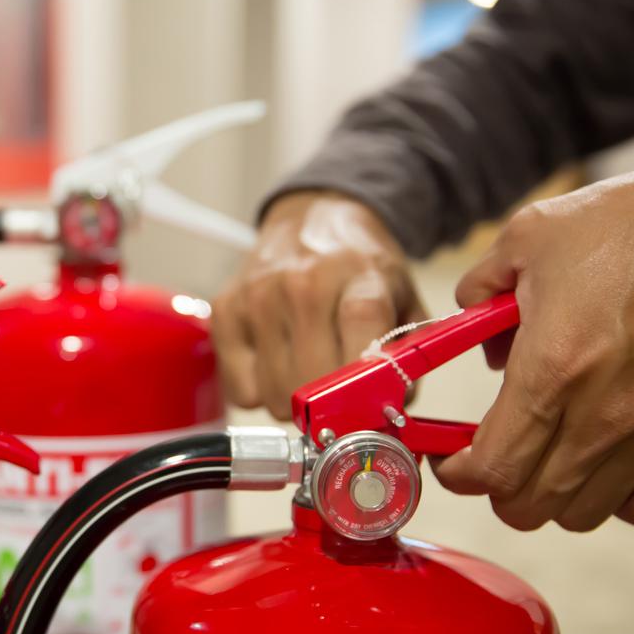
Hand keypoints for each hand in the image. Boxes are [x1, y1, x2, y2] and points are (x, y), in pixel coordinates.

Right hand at [212, 192, 422, 418]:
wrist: (311, 219)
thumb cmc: (360, 267)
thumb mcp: (403, 297)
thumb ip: (408, 357)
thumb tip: (390, 415)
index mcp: (359, 278)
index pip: (361, 338)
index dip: (365, 386)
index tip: (369, 413)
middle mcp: (302, 285)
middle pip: (311, 382)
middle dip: (329, 407)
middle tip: (339, 398)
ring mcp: (258, 297)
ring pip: (274, 396)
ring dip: (294, 402)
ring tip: (307, 374)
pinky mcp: (225, 311)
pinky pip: (241, 392)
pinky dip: (260, 392)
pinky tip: (276, 365)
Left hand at [437, 157, 633, 531]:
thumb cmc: (631, 225)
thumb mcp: (526, 238)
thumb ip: (479, 289)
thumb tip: (470, 329)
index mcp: (554, 367)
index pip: (492, 468)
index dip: (456, 475)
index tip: (448, 461)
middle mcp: (605, 413)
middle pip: (530, 506)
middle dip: (494, 490)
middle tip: (488, 458)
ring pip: (583, 515)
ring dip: (550, 497)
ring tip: (543, 458)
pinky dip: (617, 500)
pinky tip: (602, 462)